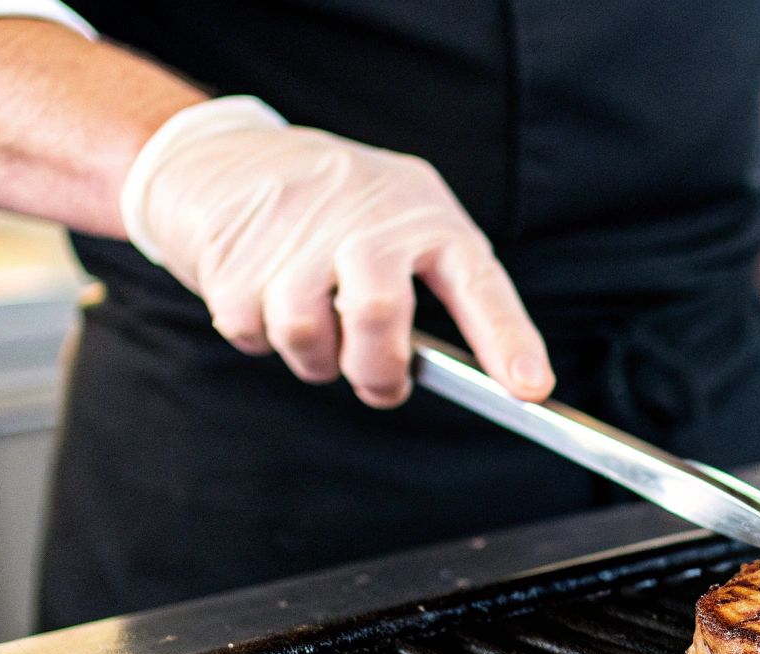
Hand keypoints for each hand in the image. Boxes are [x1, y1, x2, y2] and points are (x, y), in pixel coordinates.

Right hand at [121, 97, 552, 407]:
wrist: (228, 156)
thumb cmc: (345, 211)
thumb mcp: (406, 222)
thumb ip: (440, 287)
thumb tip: (481, 379)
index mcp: (426, 215)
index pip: (479, 283)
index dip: (507, 340)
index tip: (531, 390)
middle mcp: (365, 216)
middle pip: (377, 314)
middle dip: (378, 371)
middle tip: (382, 384)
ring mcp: (294, 230)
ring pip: (304, 333)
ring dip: (313, 358)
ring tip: (317, 330)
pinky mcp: (233, 252)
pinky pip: (249, 330)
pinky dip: (258, 337)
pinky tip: (266, 298)